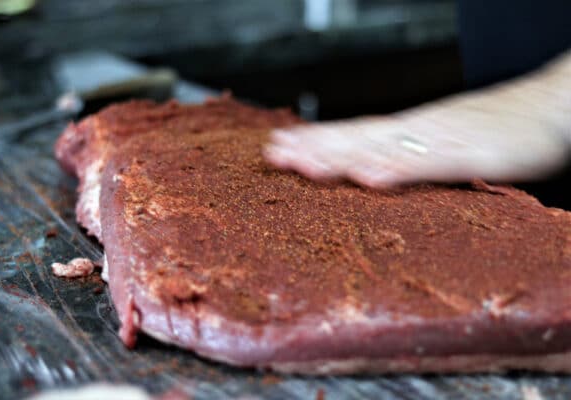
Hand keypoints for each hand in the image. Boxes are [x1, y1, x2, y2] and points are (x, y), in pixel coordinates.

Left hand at [265, 95, 568, 188]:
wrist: (556, 106)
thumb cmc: (504, 128)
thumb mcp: (450, 143)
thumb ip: (415, 158)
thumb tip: (378, 169)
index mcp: (413, 131)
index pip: (356, 134)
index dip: (318, 141)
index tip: (282, 145)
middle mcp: (419, 132)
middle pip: (358, 139)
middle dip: (314, 148)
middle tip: (273, 154)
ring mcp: (442, 140)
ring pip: (382, 148)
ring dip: (340, 155)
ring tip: (300, 163)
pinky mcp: (472, 154)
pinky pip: (428, 164)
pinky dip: (396, 169)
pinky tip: (367, 177)